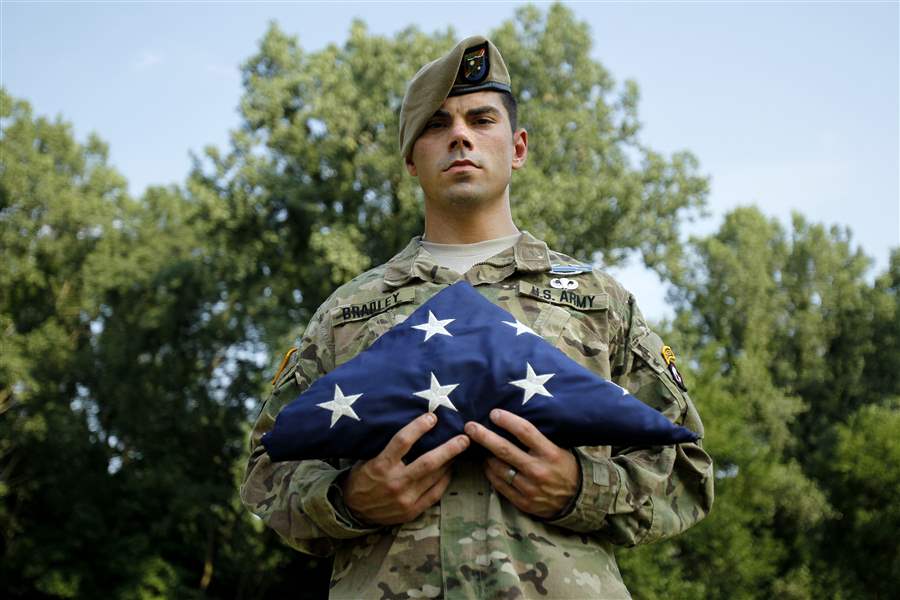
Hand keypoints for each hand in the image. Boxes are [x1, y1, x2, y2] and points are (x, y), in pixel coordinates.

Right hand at [343, 412, 468, 525]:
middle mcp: (395, 482)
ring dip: (449, 463)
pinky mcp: (412, 511)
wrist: (353, 511)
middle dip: (449, 449)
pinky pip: (435, 493)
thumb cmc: (362, 478)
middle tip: (464, 438)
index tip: (432, 417)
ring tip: (460, 451)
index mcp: (381, 465)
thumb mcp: (368, 459)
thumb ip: (389, 448)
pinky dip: (445, 480)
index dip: (419, 427)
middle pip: (427, 462)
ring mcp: (405, 499)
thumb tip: (414, 429)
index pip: (402, 441)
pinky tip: (450, 470)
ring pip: (434, 477)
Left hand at [465, 409, 578, 518]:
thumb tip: (511, 422)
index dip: (507, 420)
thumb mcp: (558, 448)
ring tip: (478, 447)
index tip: (494, 413)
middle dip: (484, 436)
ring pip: (498, 468)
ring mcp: (529, 487)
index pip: (525, 431)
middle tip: (469, 426)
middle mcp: (538, 469)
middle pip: (504, 449)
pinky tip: (487, 464)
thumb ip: (537, 439)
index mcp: (549, 452)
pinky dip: (490, 473)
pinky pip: (499, 485)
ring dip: (485, 456)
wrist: (577, 499)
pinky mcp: (523, 502)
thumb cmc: (565, 467)